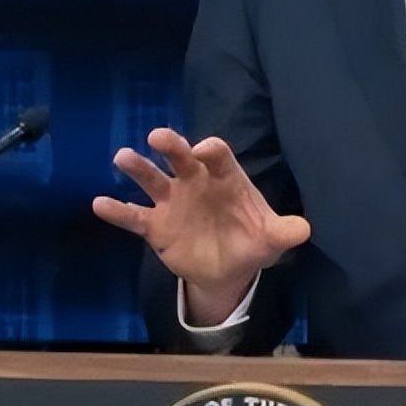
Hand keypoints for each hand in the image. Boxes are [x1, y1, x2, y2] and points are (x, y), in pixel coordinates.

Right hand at [92, 127, 309, 324]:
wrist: (228, 269)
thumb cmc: (251, 239)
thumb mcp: (272, 238)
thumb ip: (285, 231)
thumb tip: (305, 230)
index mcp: (225, 177)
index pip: (218, 156)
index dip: (210, 151)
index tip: (202, 151)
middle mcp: (196, 182)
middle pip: (181, 157)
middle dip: (171, 145)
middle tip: (157, 136)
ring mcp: (173, 202)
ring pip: (152, 179)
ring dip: (138, 168)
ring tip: (122, 157)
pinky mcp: (156, 226)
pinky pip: (134, 216)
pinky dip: (118, 210)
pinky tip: (100, 203)